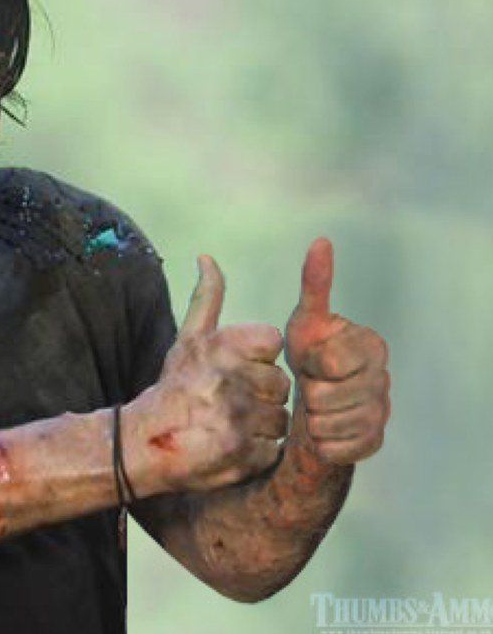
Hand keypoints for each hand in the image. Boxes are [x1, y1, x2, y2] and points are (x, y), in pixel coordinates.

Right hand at [124, 255, 290, 494]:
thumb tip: (207, 257)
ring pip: (281, 416)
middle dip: (260, 393)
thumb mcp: (188, 338)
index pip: (272, 342)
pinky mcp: (247, 454)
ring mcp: (241, 419)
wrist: (146, 444)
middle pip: (280, 382)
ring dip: (261, 423)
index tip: (233, 370)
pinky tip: (233, 446)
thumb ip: (207, 297)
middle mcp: (234, 379)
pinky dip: (258, 450)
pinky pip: (275, 446)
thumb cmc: (174, 388)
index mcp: (225, 346)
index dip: (257, 358)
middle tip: (228, 402)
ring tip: (230, 425)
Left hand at [285, 238, 390, 464]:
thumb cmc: (306, 356)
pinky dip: (320, 442)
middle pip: (328, 394)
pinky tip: (320, 430)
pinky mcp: (373, 442)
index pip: (331, 361)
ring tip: (313, 407)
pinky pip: (337, 448)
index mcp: (372, 345)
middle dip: (308, 391)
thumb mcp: (304, 322)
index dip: (309, 363)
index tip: (308, 360)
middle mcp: (384, 378)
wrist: (308, 404)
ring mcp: (382, 412)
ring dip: (311, 418)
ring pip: (331, 423)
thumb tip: (321, 241)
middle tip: (309, 386)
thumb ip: (314, 285)